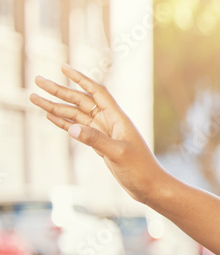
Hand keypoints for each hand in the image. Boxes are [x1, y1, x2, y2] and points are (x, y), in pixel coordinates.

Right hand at [30, 65, 170, 204]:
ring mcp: (104, 133)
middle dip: (59, 91)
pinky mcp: (100, 145)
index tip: (62, 67)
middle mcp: (110, 122)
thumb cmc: (141, 170)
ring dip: (56, 106)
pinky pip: (78, 129)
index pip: (96, 92)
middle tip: (38, 80)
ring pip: (76, 115)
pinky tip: (50, 115)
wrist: (149, 187)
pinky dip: (63, 122)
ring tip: (34, 98)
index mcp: (117, 119)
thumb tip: (72, 129)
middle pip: (80, 101)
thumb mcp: (118, 154)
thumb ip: (96, 140)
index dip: (80, 79)